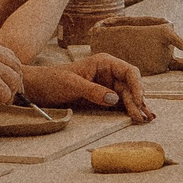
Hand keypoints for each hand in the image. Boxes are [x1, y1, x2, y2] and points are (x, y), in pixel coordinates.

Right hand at [0, 39, 26, 121]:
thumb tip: (13, 73)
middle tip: (10, 95)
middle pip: (15, 66)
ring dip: (8, 93)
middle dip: (16, 81)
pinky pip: (8, 94)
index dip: (13, 69)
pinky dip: (1, 101)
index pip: (8, 54)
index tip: (13, 82)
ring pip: (14, 80)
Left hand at [22, 55, 153, 123]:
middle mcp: (108, 73)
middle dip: (138, 101)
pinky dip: (127, 111)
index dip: (137, 85)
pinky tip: (136, 117)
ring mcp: (106, 86)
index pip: (129, 71)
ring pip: (127, 97)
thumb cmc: (52, 80)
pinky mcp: (101, 98)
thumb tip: (114, 98)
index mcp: (104, 63)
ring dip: (136, 107)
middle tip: (143, 117)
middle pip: (130, 87)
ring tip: (145, 119)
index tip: (138, 100)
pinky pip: (118, 104)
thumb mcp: (71, 84)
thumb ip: (93, 90)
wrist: (36, 89)